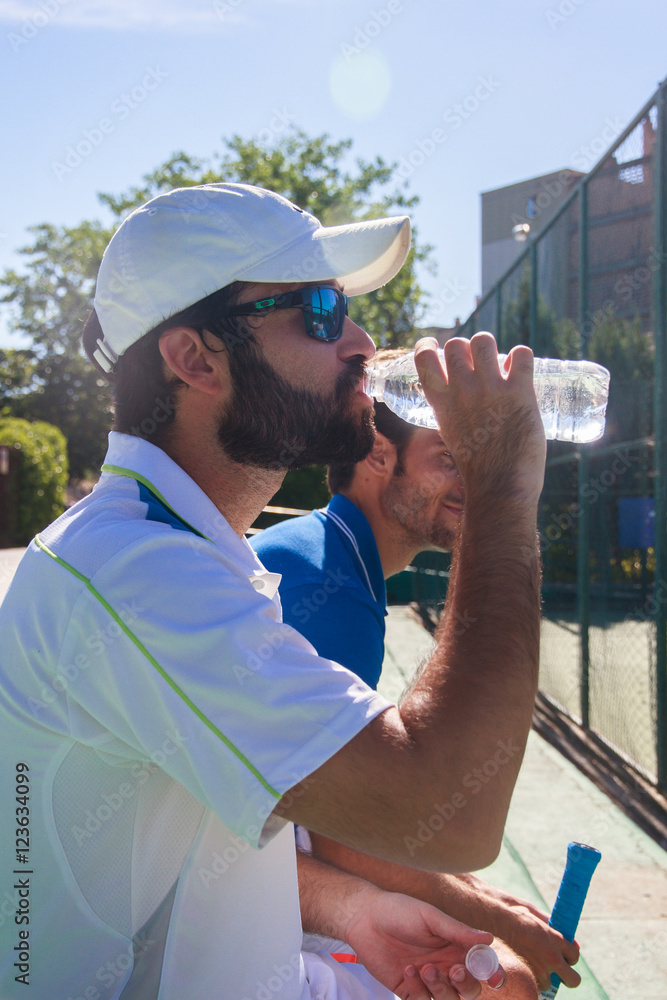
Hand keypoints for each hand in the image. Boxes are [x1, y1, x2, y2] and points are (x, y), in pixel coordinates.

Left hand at [343, 884, 504, 998]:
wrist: (364, 918)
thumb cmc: (400, 911)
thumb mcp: (429, 917)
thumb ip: (457, 931)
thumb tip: (489, 939)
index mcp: (456, 947)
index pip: (482, 966)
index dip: (493, 974)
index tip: (494, 979)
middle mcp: (446, 966)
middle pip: (469, 990)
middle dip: (465, 984)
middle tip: (453, 970)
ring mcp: (428, 981)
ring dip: (440, 989)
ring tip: (423, 967)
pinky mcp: (409, 991)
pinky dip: (418, 990)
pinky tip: (408, 970)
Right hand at [414, 334, 545, 503]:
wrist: (499, 487)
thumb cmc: (477, 469)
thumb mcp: (452, 435)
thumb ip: (454, 413)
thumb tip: (466, 402)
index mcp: (441, 402)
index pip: (423, 358)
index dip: (428, 346)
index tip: (436, 346)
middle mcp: (462, 389)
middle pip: (457, 344)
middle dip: (467, 348)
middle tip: (479, 361)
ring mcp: (490, 388)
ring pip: (485, 340)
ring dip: (492, 347)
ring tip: (501, 362)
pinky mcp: (519, 391)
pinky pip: (521, 353)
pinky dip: (522, 356)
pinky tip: (521, 368)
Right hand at [455, 877, 579, 990]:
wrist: (495, 922)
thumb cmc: (513, 914)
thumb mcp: (535, 913)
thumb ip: (552, 926)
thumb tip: (566, 938)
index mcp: (556, 939)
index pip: (575, 955)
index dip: (569, 957)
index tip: (563, 956)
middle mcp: (552, 957)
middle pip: (573, 979)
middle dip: (567, 977)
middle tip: (557, 971)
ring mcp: (540, 969)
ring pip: (550, 984)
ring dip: (543, 977)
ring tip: (530, 963)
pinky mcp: (528, 976)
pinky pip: (535, 986)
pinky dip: (531, 979)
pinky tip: (523, 967)